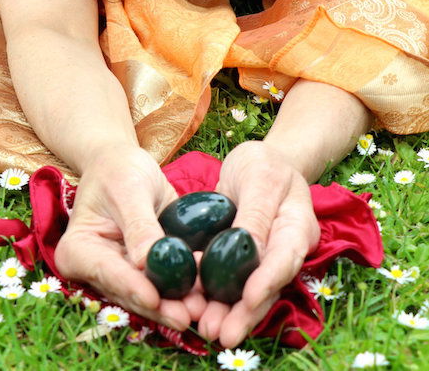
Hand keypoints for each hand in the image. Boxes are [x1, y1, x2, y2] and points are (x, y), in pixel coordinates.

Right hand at [54, 144, 206, 329]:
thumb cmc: (120, 169)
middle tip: (187, 316)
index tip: (154, 299)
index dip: (132, 287)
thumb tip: (146, 262)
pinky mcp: (143, 271)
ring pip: (148, 295)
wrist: (125, 163)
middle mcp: (96, 269)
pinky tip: (205, 294)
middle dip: (159, 305)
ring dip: (175, 302)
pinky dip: (183, 289)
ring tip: (202, 308)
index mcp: (79, 250)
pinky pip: (163, 283)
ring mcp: (120, 273)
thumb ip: (138, 224)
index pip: (106, 272)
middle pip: (128, 292)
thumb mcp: (129, 188)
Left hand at [197, 140, 320, 346]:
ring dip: (229, 313)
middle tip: (221, 333)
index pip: (286, 258)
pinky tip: (199, 310)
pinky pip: (233, 283)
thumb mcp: (259, 176)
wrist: (261, 162)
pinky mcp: (245, 262)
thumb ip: (257, 211)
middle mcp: (286, 250)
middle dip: (246, 312)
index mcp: (297, 226)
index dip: (268, 281)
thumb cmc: (264, 163)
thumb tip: (248, 248)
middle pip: (269, 286)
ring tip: (208, 330)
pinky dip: (217, 298)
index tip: (249, 299)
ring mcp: (267, 259)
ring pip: (250, 292)